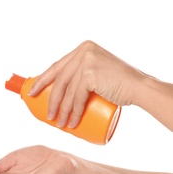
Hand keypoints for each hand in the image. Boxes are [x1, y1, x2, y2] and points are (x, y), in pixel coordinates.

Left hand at [28, 40, 145, 127]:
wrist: (140, 87)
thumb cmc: (119, 84)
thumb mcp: (98, 72)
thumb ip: (83, 74)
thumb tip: (65, 92)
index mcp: (82, 49)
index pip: (57, 67)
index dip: (42, 80)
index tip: (32, 92)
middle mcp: (83, 52)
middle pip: (59, 80)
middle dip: (51, 100)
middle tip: (48, 116)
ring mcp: (86, 61)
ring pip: (67, 91)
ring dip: (61, 110)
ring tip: (59, 123)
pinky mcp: (91, 74)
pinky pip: (77, 97)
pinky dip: (74, 112)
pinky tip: (72, 122)